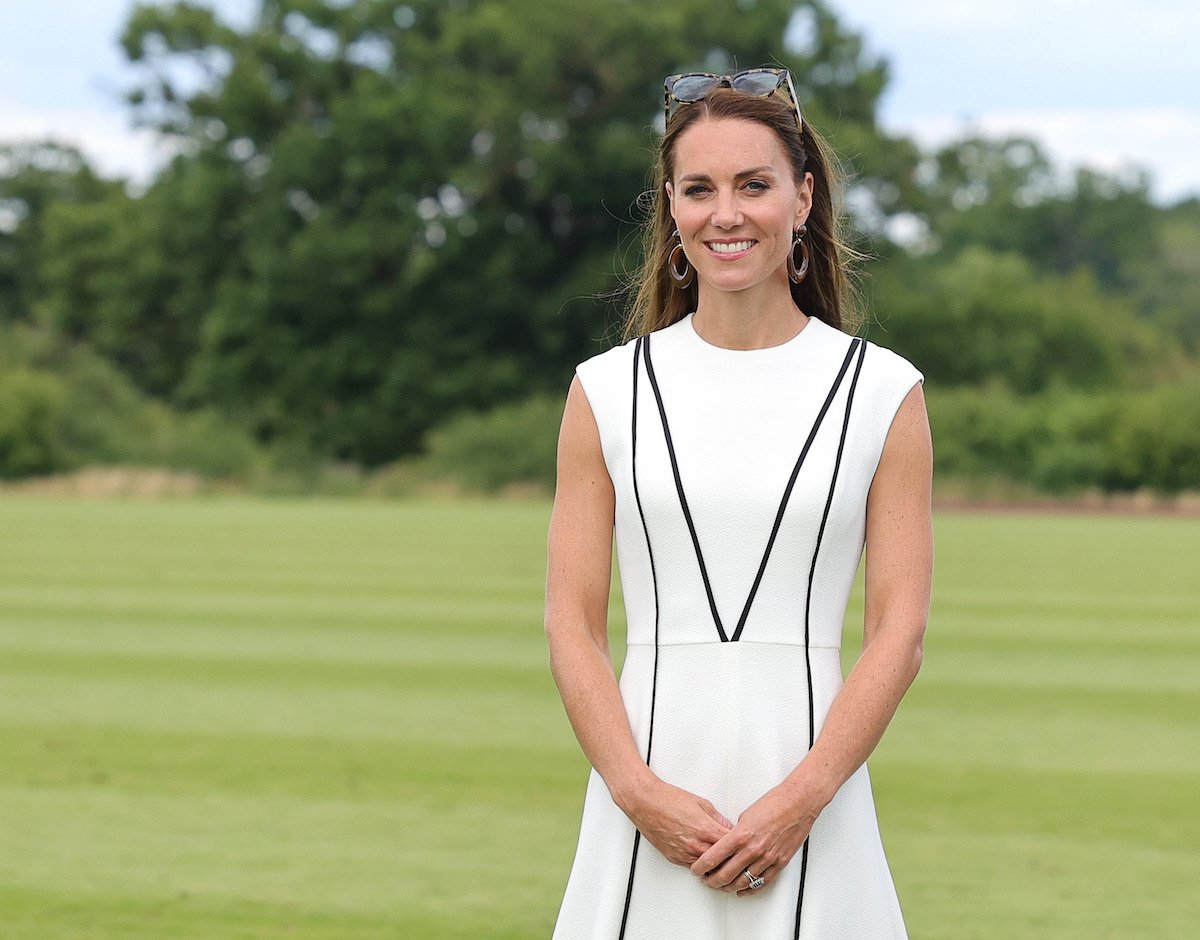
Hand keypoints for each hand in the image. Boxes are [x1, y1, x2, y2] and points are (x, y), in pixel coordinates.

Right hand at [619, 777, 732, 867]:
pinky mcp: (674, 858)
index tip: (744, 845)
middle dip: (731, 859)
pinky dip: (700, 864)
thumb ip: (718, 818)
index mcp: (707, 830)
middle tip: (737, 857)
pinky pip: (693, 866)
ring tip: (722, 860)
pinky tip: (704, 858)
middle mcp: (696, 845)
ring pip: (708, 869)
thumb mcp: (701, 803)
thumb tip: (728, 826)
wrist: (645, 802)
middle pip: (723, 862)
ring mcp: (685, 854)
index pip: (733, 846)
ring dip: (716, 865)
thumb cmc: (668, 799)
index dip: (740, 846)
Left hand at [689, 783, 820, 895]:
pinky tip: (742, 890)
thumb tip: (727, 844)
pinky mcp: (779, 863)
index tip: (696, 870)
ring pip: (742, 882)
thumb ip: (735, 833)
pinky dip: (750, 889)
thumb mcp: (745, 816)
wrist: (797, 803)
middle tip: (706, 880)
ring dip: (729, 887)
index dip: (700, 867)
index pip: (713, 857)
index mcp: (740, 835)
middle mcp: (752, 849)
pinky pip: (762, 882)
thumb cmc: (773, 804)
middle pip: (725, 874)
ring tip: (721, 886)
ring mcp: (767, 858)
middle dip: (711, 881)